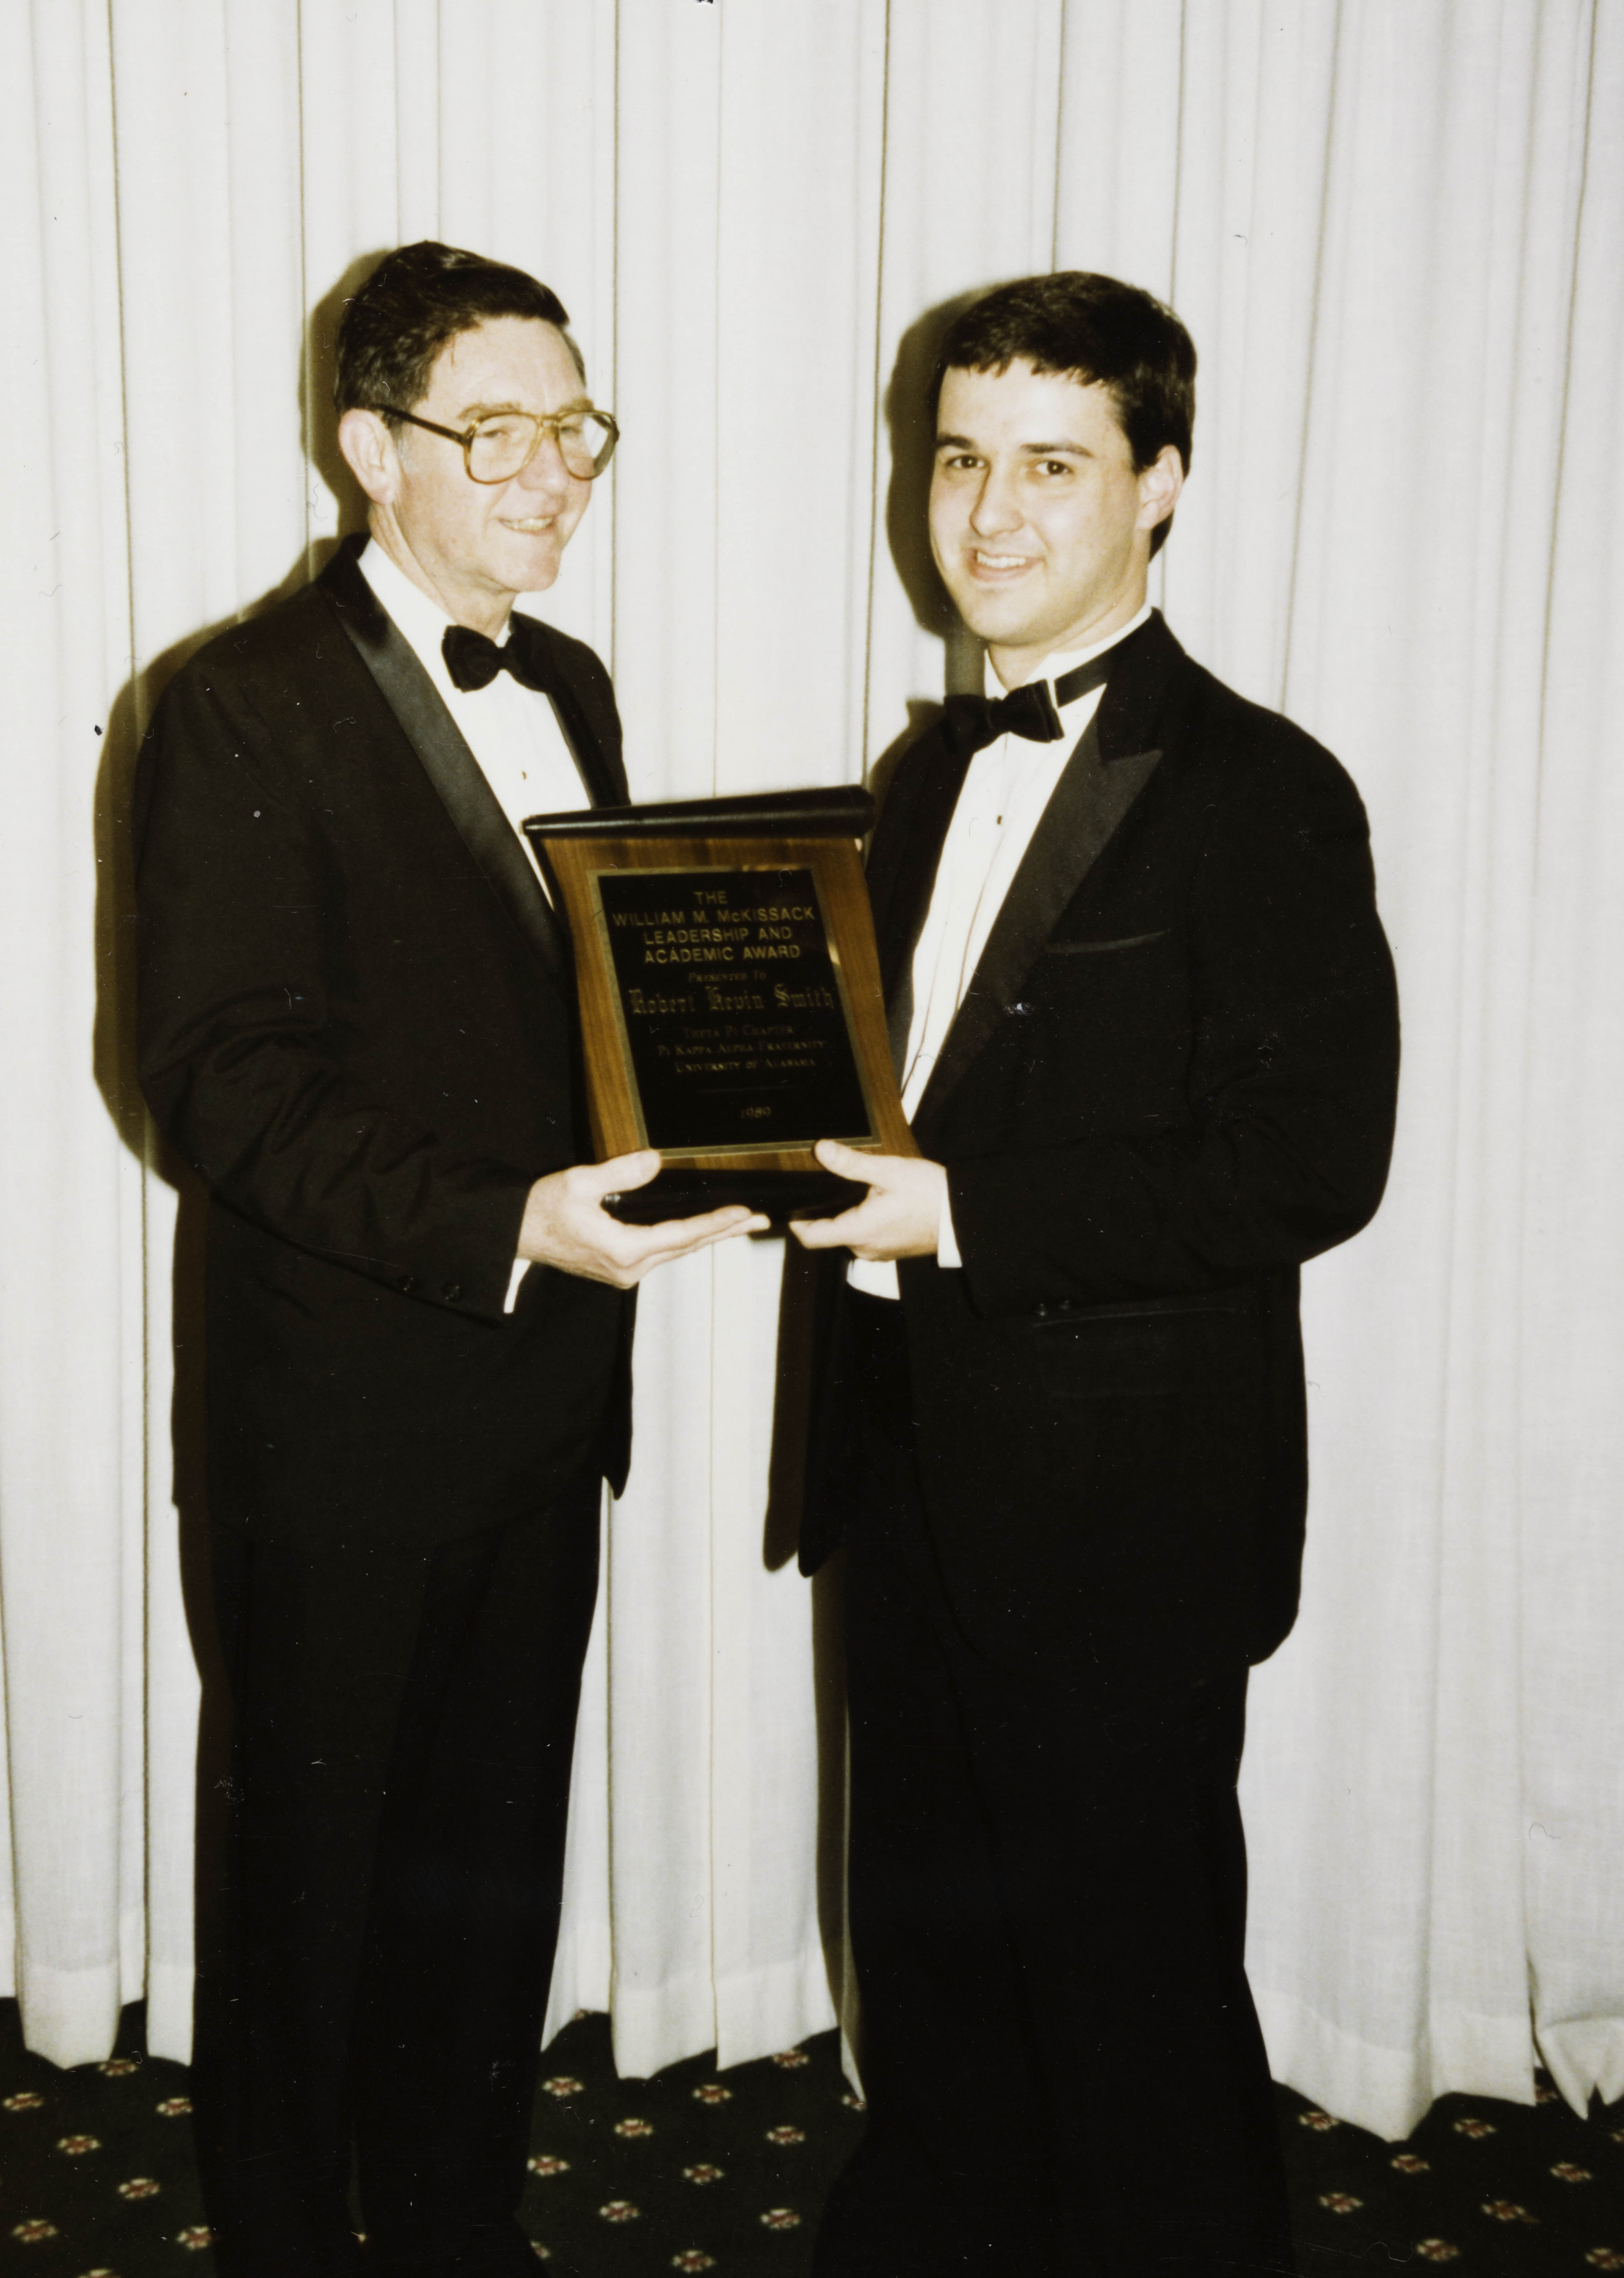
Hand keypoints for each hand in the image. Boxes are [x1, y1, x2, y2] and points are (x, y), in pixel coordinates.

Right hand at [518, 1150, 767, 1287]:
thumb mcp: (579, 1183)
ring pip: (675, 1251)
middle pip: (686, 1246)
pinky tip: (700, 1231)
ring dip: (707, 1236)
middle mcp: (627, 1268)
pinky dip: (684, 1239)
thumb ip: (620, 1173)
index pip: (680, 1234)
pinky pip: (661, 1253)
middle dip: (724, 1231)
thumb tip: (655, 1160)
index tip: (744, 1213)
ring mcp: (624, 1272)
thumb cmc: (542, 1209)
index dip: (715, 1223)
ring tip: (739, 1223)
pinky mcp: (618, 1269)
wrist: (516, 1233)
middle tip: (760, 1220)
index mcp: (622, 1250)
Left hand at [787, 1140, 947, 1260]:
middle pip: (830, 1235)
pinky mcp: (892, 1251)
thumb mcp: (888, 1171)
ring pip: (850, 1237)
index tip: (792, 1208)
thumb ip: (851, 1163)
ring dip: (847, 1218)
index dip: (797, 1223)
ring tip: (853, 1192)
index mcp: (858, 1231)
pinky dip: (864, 1224)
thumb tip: (821, 1150)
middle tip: (824, 1188)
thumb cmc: (930, 1194)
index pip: (812, 1237)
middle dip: (825, 1214)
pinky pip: (868, 1239)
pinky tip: (876, 1204)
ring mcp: (880, 1252)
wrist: (962, 1216)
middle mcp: (865, 1248)